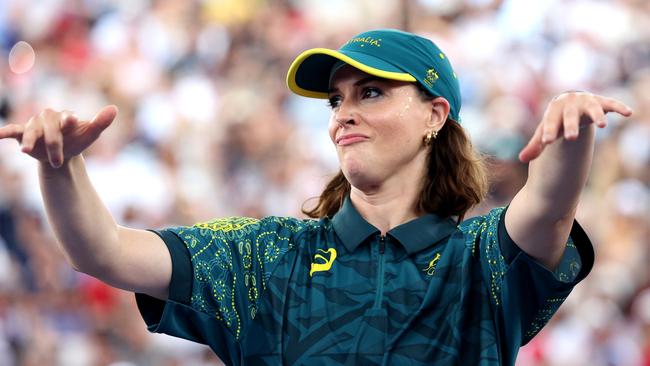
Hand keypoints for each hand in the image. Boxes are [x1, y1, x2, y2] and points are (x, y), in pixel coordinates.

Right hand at [0, 105, 117, 167]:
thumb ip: (101, 122)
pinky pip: (12, 130)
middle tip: (59, 161)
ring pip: (31, 131)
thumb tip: (114, 109)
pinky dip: (4, 131)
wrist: (64, 153)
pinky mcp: (23, 133)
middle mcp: (48, 117)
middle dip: (54, 145)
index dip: (68, 120)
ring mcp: (35, 125)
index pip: (67, 117)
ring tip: (27, 152)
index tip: (72, 122)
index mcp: (65, 116)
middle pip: (50, 129)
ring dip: (31, 142)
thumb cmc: (78, 139)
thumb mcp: (91, 133)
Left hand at [518, 92, 631, 162]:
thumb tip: (521, 159)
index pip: (550, 123)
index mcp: (553, 111)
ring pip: (592, 108)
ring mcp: (586, 102)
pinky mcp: (600, 101)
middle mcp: (569, 105)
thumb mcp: (546, 130)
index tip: (546, 142)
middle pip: (569, 116)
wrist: (567, 101)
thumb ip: (535, 145)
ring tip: (602, 125)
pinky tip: (628, 113)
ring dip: (597, 115)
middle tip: (571, 138)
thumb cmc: (555, 120)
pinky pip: (611, 104)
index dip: (548, 132)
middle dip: (570, 126)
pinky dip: (619, 107)